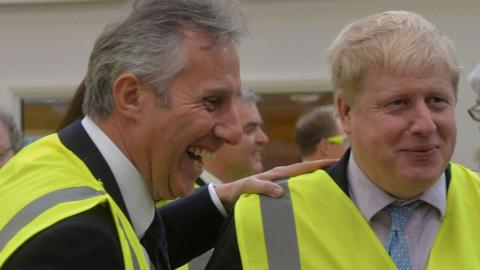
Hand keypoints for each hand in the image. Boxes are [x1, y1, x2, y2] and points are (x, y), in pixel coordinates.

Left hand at [215, 159, 336, 209]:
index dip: (319, 164)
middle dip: (322, 168)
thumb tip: (280, 191)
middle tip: (341, 170)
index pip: (303, 167)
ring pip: (302, 178)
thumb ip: (262, 187)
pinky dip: (306, 188)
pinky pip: (296, 187)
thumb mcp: (249, 187)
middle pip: (306, 170)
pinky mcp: (278, 189)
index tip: (336, 161)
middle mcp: (281, 175)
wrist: (229, 195)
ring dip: (315, 178)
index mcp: (278, 173)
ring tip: (332, 182)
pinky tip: (312, 195)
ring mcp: (280, 181)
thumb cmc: (239, 190)